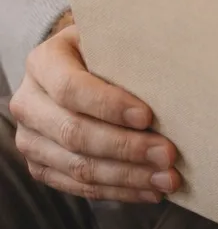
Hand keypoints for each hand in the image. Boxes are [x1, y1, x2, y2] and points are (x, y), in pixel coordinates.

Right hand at [9, 23, 180, 201]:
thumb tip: (178, 72)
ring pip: (78, 166)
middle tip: (168, 154)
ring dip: (128, 176)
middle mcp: (28, 103)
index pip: (71, 89)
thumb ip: (130, 50)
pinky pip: (79, 186)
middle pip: (74, 133)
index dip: (109, 105)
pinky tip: (151, 190)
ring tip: (167, 178)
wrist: (77, 66)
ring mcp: (30, 139)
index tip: (148, 116)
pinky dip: (119, 190)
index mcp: (43, 62)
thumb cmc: (107, 50)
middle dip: (126, 147)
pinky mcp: (41, 166)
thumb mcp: (112, 38)